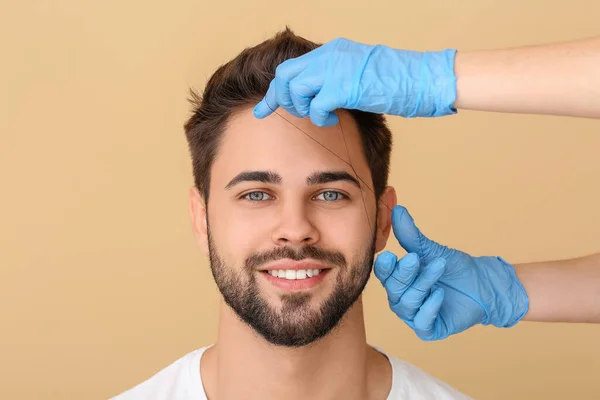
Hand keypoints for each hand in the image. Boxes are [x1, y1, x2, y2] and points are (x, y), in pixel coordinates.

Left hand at [253, 38, 457, 125]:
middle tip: (295, 114)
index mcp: (332, 52)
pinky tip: (335, 120)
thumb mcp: (358, 74)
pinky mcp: (344, 86)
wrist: (421, 78)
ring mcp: (336, 69)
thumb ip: (335, 79)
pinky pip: (317, 106)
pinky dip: (321, 118)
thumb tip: (318, 98)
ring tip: (321, 115)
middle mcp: (329, 56)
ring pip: (296, 89)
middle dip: (283, 99)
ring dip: (303, 108)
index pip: (291, 68)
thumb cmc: (396, 81)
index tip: (263, 109)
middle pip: (285, 76)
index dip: (275, 91)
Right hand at [374, 206, 528, 340]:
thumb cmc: (456, 269)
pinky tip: (439, 295)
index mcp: (399, 280)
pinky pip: (422, 322)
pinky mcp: (430, 329)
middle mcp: (402, 298)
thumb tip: (398, 210)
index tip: (390, 255)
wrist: (484, 285)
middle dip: (404, 273)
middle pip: (393, 288)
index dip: (384, 267)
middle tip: (415, 258)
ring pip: (407, 304)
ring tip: (438, 268)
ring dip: (422, 285)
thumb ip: (411, 235)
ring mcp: (415, 315)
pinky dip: (429, 308)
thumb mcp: (432, 251)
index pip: (384, 274)